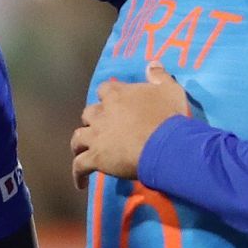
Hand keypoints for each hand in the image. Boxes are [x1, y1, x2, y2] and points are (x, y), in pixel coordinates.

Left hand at [71, 63, 191, 187]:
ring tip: (83, 151)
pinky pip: (79, 166)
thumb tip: (152, 63)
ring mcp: (96, 136)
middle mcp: (102, 114)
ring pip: (77, 138)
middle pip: (88, 113)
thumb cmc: (168, 116)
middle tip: (102, 129)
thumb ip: (159, 76)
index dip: (108, 96)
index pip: (104, 89)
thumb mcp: (170, 90)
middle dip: (92, 120)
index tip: (113, 102)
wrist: (164, 144)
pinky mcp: (96, 158)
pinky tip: (80, 184)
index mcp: (117, 96)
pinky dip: (78, 174)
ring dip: (79, 144)